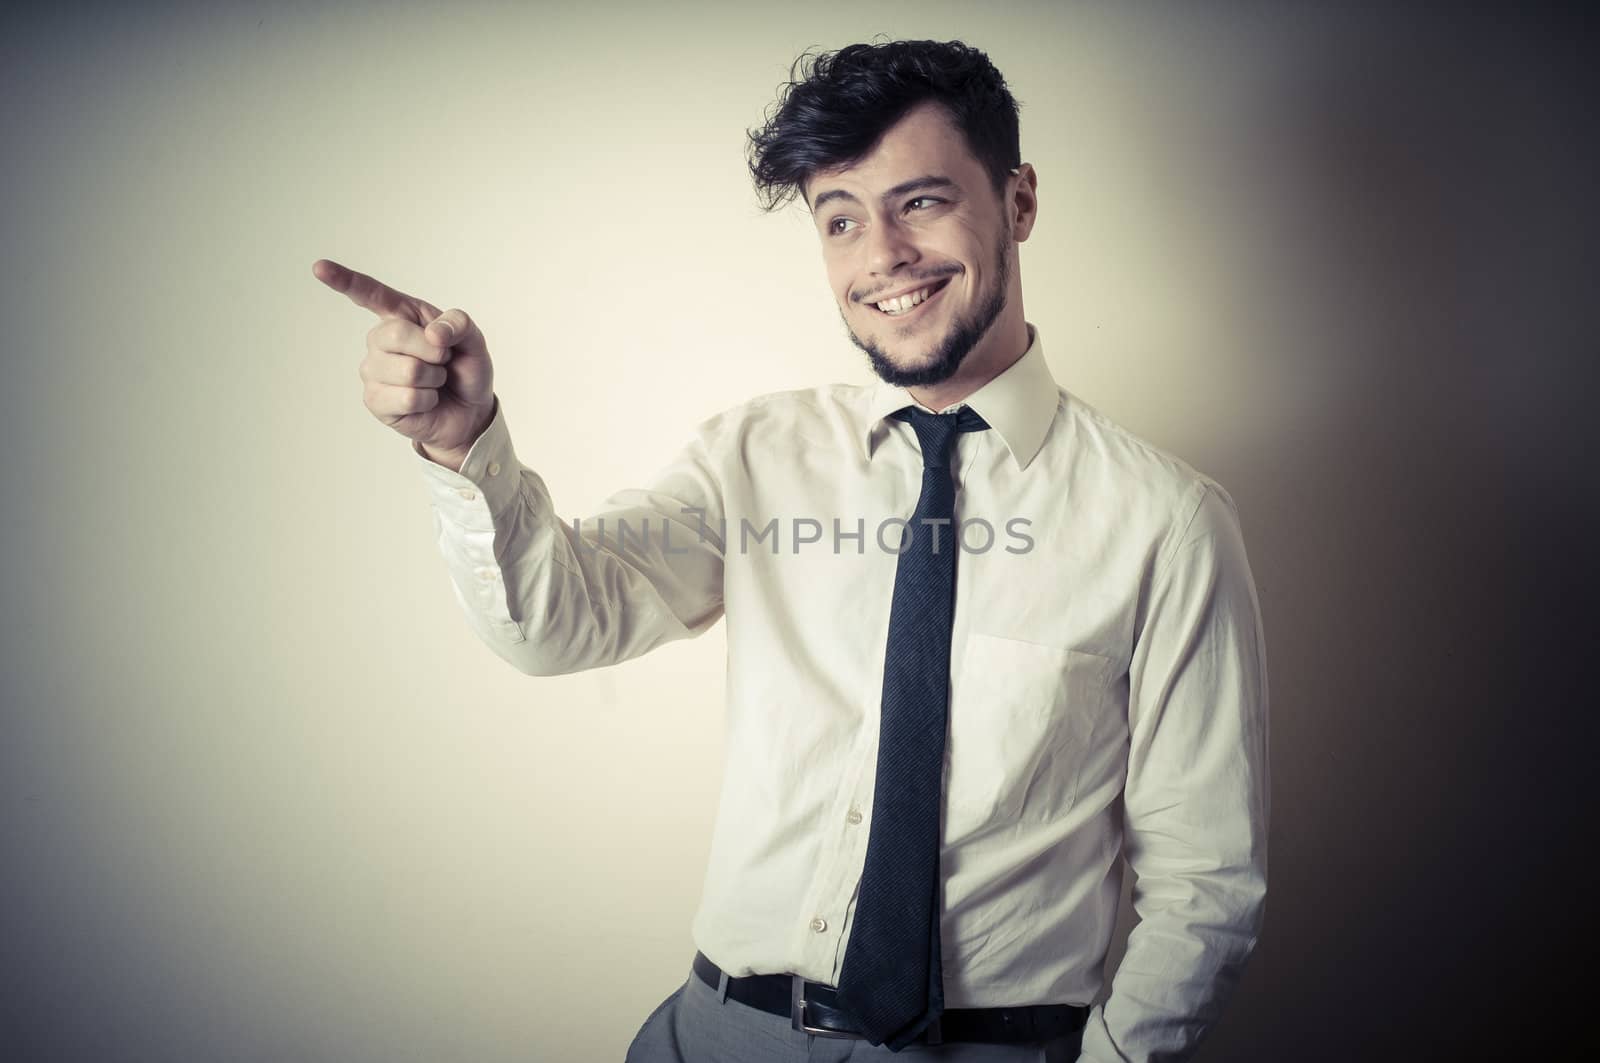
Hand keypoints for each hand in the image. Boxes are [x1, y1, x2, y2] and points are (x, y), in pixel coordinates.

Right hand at [313, 258, 495, 465]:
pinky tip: (425, 401)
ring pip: (408, 371)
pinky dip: (428, 401)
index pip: (370, 293)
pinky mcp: (374, 400)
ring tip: (434, 382)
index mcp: (401, 315)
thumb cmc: (464, 369)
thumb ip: (459, 324)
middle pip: (396, 334)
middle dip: (434, 351)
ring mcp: (373, 370)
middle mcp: (380, 339)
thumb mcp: (473, 340)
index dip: (344, 280)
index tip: (319, 268)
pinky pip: (407, 398)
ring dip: (434, 379)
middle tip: (443, 360)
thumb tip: (433, 333)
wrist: (469, 411)